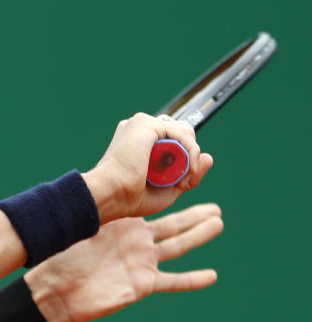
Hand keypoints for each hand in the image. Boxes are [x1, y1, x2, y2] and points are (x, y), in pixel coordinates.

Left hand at [24, 203, 222, 321]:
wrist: (56, 291)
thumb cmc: (61, 258)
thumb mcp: (82, 228)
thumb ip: (96, 210)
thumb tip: (94, 185)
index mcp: (123, 225)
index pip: (152, 208)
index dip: (169, 201)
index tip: (181, 195)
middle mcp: (136, 242)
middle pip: (173, 226)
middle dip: (195, 217)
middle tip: (216, 208)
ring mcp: (141, 263)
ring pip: (177, 247)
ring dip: (198, 236)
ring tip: (218, 224)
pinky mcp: (142, 284)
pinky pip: (173, 282)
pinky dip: (192, 279)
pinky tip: (212, 276)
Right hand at [83, 113, 214, 221]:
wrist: (112, 195)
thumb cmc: (130, 197)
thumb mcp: (168, 188)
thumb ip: (188, 173)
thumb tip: (209, 157)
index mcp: (137, 141)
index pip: (172, 140)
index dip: (182, 158)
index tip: (180, 180)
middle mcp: (138, 129)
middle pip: (180, 133)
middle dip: (187, 156)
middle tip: (180, 181)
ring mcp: (141, 124)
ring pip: (183, 132)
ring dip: (190, 156)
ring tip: (180, 177)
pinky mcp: (146, 124)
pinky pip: (181, 133)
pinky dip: (190, 152)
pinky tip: (186, 168)